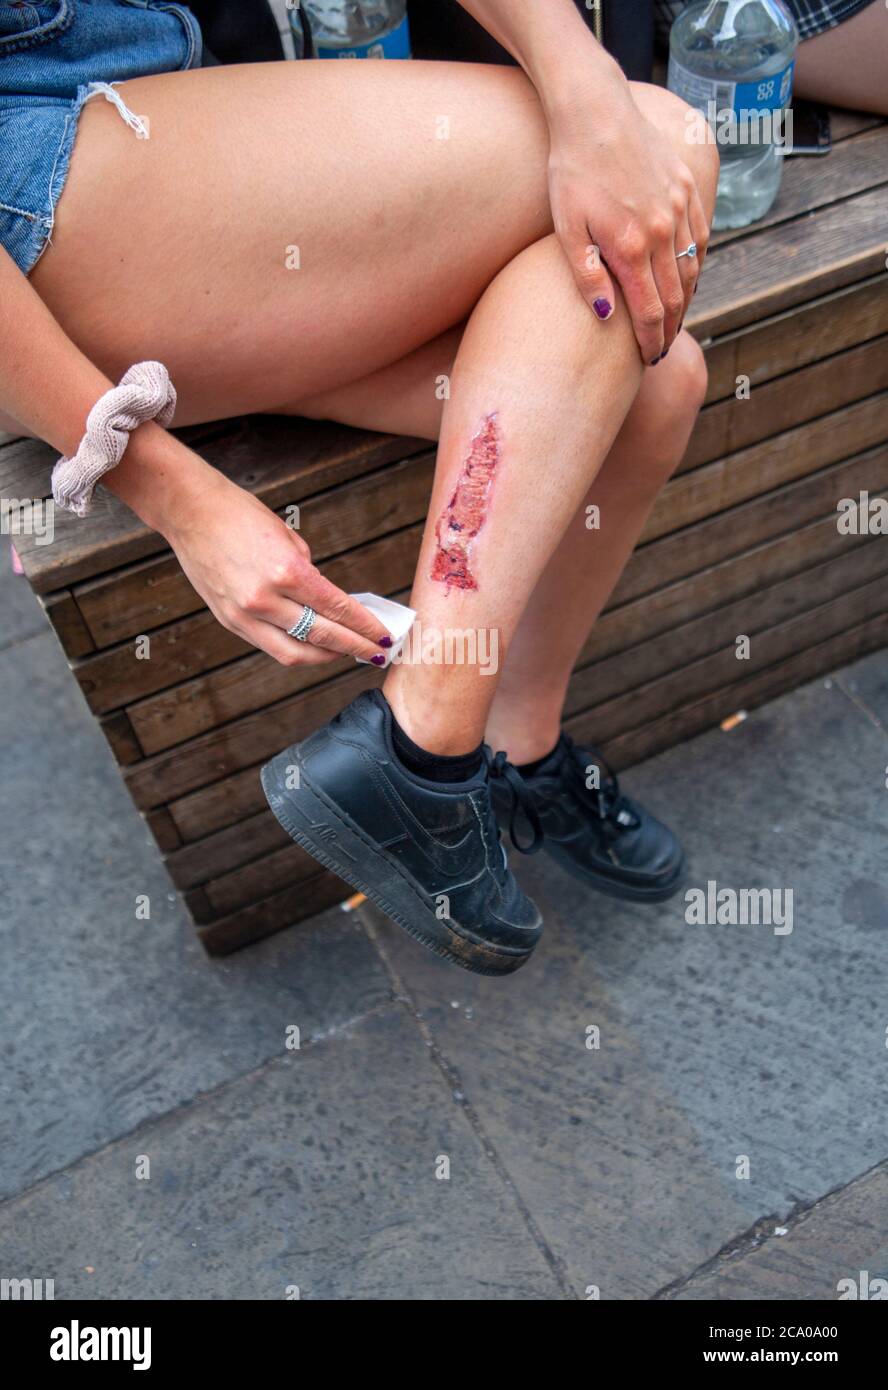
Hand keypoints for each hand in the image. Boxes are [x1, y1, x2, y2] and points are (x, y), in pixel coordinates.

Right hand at [161, 467, 391, 667]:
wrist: (190, 512)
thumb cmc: (241, 515)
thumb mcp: (288, 538)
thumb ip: (309, 575)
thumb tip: (328, 604)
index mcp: (287, 571)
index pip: (338, 609)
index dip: (365, 627)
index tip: (384, 637)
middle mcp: (266, 599)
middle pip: (322, 637)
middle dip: (355, 648)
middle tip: (376, 654)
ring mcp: (244, 614)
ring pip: (295, 653)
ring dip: (326, 657)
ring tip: (346, 654)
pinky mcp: (230, 621)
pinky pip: (270, 646)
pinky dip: (296, 649)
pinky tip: (313, 646)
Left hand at [547, 84, 710, 364]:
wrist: (594, 111)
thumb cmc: (570, 171)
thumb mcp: (567, 228)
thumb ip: (587, 275)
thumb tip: (605, 318)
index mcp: (632, 247)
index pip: (650, 312)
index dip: (650, 341)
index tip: (647, 360)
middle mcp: (664, 230)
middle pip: (675, 296)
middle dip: (669, 329)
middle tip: (661, 350)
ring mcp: (680, 207)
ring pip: (693, 269)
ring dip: (685, 300)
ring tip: (673, 321)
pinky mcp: (688, 187)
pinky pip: (701, 237)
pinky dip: (696, 264)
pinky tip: (685, 277)